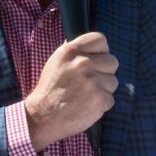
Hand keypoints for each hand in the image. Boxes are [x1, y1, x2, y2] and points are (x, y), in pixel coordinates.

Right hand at [24, 32, 118, 151]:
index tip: (95, 60)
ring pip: (113, 81)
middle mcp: (83, 63)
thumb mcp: (56, 62)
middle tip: (89, 82)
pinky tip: (86, 106)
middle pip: (112, 61)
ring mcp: (92, 81)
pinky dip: (101, 104)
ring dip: (103, 90)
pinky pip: (110, 99)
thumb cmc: (49, 89)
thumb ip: (75, 53)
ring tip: (85, 95)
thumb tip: (91, 48)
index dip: (100, 51)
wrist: (42, 115)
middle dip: (104, 72)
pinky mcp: (100, 99)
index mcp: (71, 51)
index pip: (100, 39)